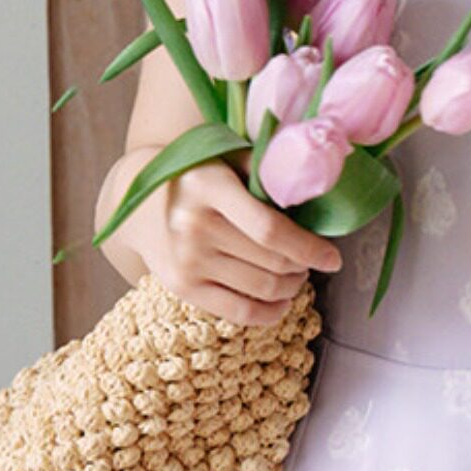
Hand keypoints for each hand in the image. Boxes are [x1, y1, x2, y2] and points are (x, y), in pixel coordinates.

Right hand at [118, 157, 343, 326]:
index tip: (332, 257)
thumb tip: (314, 190)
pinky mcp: (183, 288)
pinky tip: (282, 301)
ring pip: (262, 289)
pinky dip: (271, 312)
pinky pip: (240, 312)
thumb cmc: (196, 176)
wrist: (137, 201)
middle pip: (271, 263)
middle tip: (313, 261)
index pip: (270, 230)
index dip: (309, 248)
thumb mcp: (225, 158)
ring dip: (291, 287)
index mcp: (210, 188)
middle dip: (303, 267)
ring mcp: (187, 262)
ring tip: (297, 276)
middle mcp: (195, 228)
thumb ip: (264, 172)